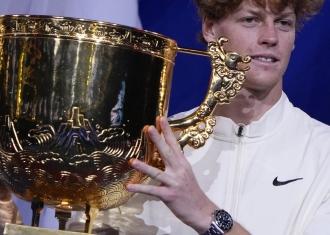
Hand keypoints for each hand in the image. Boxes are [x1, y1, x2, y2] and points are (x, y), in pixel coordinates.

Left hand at [126, 117, 216, 232]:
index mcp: (183, 164)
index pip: (174, 144)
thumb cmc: (191, 192)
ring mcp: (174, 183)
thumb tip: (165, 153)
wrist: (201, 211)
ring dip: (144, 166)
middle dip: (158, 140)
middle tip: (149, 127)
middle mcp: (179, 171)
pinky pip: (152, 191)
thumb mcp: (186, 174)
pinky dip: (140, 188)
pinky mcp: (168, 195)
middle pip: (167, 153)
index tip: (161, 119)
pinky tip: (129, 186)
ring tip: (132, 161)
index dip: (167, 131)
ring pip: (157, 172)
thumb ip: (175, 164)